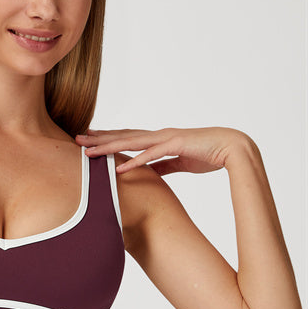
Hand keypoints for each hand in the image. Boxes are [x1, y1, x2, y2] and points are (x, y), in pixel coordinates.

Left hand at [76, 126, 251, 174]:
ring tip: (89, 152)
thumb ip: (162, 166)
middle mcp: (158, 136)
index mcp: (158, 139)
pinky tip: (118, 168)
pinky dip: (134, 161)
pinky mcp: (176, 145)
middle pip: (122, 136)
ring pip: (131, 143)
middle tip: (75, 140)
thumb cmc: (207, 153)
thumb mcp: (179, 162)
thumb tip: (147, 173)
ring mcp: (166, 139)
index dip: (106, 138)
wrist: (232, 147)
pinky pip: (151, 156)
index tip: (87, 140)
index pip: (127, 138)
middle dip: (98, 138)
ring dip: (108, 147)